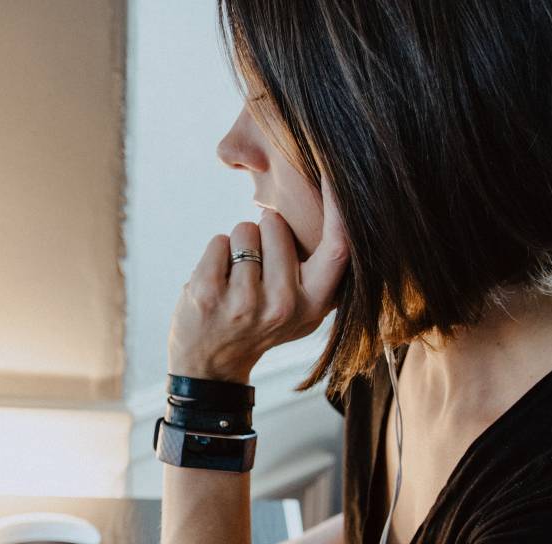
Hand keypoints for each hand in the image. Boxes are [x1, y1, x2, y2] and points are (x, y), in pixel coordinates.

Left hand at [168, 175, 349, 382]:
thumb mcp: (302, 308)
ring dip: (238, 245)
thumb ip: (321, 270)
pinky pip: (219, 241)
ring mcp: (244, 302)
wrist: (210, 366)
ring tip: (236, 280)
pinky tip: (217, 284)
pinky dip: (215, 254)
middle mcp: (284, 305)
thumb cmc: (260, 324)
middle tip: (258, 271)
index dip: (339, 206)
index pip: (338, 247)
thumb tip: (343, 208)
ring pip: (245, 229)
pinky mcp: (209, 294)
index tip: (337, 169)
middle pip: (277, 224)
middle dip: (264, 231)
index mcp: (315, 304)